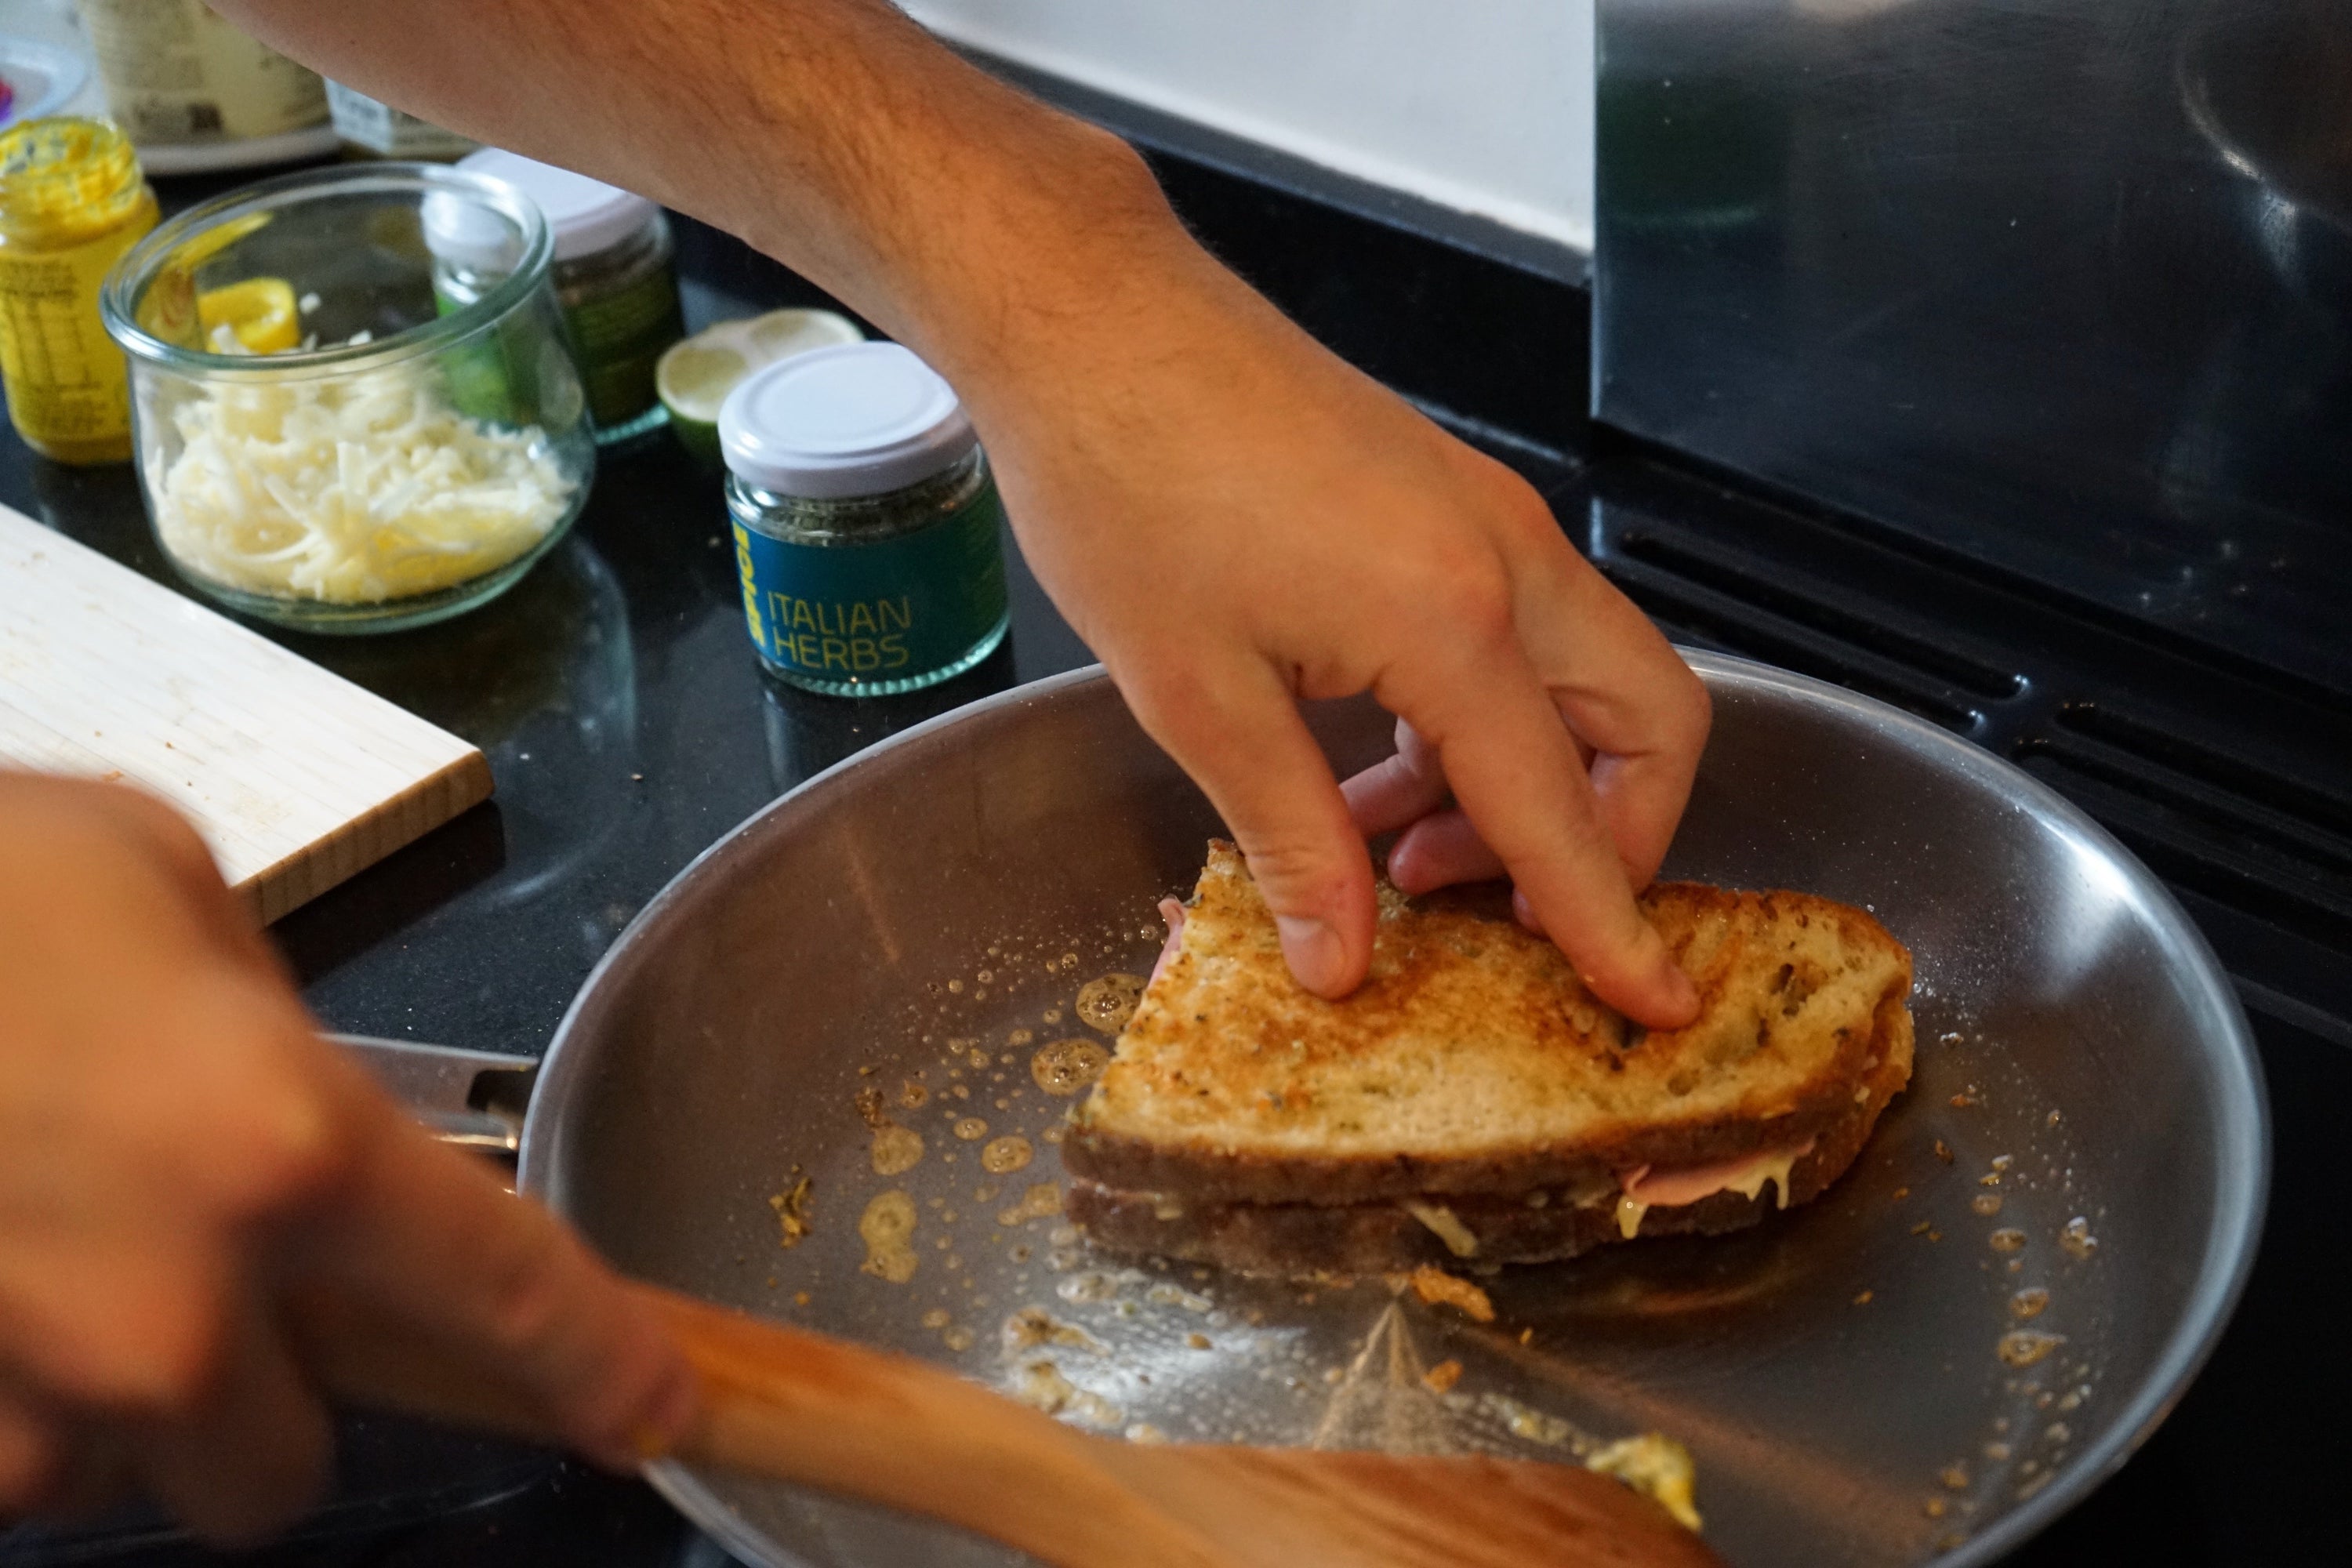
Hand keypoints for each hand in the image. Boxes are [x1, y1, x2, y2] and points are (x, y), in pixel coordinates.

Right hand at [0, 775, 694, 1541]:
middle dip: (260, 1399)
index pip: (506, 1292)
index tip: (648, 1409)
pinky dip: (6, 1401)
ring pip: (123, 1483)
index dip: (596, 1361)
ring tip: (45, 1252)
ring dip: (113, 1403)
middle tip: (200, 1281)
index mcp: (286, 1146)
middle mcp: (170, 1307)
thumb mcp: (169, 888)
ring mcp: (22, 1394)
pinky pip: (6, 1472)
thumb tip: (310, 1121)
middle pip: (283, 1473)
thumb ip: (276, 1030)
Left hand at [960, 225, 1708, 1026]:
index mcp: (1453, 615)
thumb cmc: (1125, 478)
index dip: (1612, 924)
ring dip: (1526, 779)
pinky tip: (1373, 767)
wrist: (1093, 319)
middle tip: (1507, 911)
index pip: (1562, 811)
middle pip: (1646, 723)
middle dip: (1610, 836)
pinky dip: (1480, 717)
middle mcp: (1503, 556)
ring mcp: (1483, 517)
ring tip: (1395, 850)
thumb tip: (1341, 956)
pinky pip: (1519, 632)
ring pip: (1587, 677)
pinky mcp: (1445, 499)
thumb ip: (1291, 837)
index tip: (1656, 1003)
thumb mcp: (1198, 694)